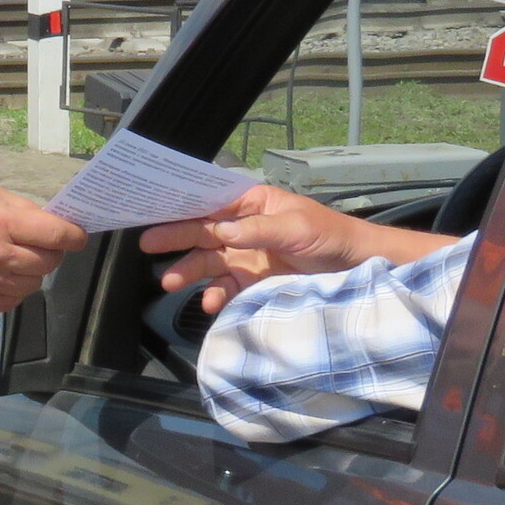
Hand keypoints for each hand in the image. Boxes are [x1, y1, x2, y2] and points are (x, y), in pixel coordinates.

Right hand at [0, 184, 87, 311]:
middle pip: (49, 262)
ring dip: (34, 272)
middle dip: (52, 253)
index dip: (74, 236)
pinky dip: (15, 289)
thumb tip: (52, 225)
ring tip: (18, 260)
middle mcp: (0, 256)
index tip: (77, 237)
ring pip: (34, 284)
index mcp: (4, 223)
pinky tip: (3, 276)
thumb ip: (22, 210)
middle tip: (41, 245)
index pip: (56, 235)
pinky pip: (14, 300)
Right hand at [139, 187, 452, 313]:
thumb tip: (220, 232)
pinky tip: (208, 303)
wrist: (356, 269)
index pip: (211, 201)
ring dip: (188, 271)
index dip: (182, 204)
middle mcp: (243, 228)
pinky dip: (214, 296)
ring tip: (170, 282)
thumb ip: (256, 229)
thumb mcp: (295, 226)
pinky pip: (225, 288)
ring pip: (208, 262)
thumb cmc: (329, 236)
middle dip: (175, 237)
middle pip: (202, 231)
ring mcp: (246, 256)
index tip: (154, 209)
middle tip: (147, 244)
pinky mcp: (252, 283)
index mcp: (252, 203)